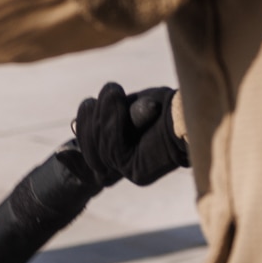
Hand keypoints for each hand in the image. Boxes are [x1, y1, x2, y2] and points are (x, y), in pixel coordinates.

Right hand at [74, 83, 188, 186]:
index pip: (86, 149)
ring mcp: (130, 170)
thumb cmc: (165, 107)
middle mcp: (125, 166)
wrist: (191, 114)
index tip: (80, 107)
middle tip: (107, 92)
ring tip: (114, 91)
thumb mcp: (126, 109)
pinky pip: (112, 147)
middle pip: (88, 148)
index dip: (80, 131)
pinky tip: (117, 99)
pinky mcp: (136, 171)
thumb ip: (103, 119)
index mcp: (122, 153)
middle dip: (90, 118)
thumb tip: (70, 129)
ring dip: (105, 113)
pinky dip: (113, 120)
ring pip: (98, 145)